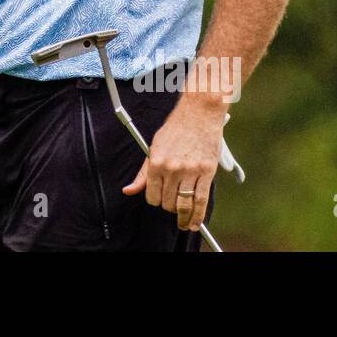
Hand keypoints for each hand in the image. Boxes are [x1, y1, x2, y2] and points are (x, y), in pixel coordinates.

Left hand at [121, 97, 223, 230]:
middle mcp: (172, 169)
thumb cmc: (175, 129)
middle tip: (172, 204)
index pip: (152, 196)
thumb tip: (128, 190)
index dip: (155, 200)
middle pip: (168, 203)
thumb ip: (143, 173)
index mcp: (156, 162)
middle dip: (169, 207)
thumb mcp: (153, 147)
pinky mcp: (207, 172)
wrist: (199, 114)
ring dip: (182, 217)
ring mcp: (191, 171)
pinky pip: (201, 200)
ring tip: (183, 221)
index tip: (159, 199)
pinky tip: (194, 222)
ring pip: (184, 205)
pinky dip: (198, 215)